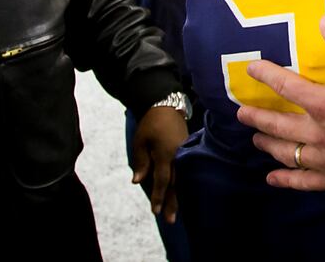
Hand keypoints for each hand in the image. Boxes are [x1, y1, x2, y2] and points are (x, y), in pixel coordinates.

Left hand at [129, 104, 187, 223]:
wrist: (167, 105)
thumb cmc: (150, 124)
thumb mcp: (140, 141)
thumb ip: (141, 162)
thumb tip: (137, 181)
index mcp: (165, 154)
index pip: (162, 180)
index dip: (158, 196)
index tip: (155, 211)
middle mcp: (178, 156)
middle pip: (175, 183)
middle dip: (172, 202)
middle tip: (171, 220)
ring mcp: (184, 153)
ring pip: (182, 178)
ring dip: (178, 194)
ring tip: (176, 211)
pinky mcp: (187, 150)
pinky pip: (185, 169)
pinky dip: (182, 182)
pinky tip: (182, 191)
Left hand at [238, 15, 324, 190]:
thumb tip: (324, 20)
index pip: (286, 87)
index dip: (266, 75)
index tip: (252, 69)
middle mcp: (321, 133)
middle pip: (278, 126)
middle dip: (257, 117)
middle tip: (242, 112)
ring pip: (287, 153)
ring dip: (267, 145)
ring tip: (256, 139)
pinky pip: (305, 181)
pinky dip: (286, 179)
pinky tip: (273, 177)